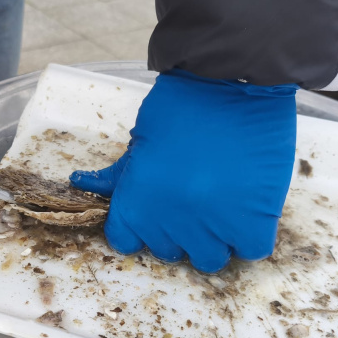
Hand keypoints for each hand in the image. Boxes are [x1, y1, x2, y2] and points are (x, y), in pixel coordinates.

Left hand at [70, 69, 296, 272]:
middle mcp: (170, 223)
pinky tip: (243, 209)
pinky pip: (249, 250)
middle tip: (190, 198)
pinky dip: (246, 235)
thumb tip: (83, 183)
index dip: (139, 227)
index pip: (126, 241)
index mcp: (135, 204)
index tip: (153, 211)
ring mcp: (213, 225)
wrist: (230, 79)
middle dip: (177, 230)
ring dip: (212, 238)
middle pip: (169, 251)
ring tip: (219, 205)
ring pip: (209, 259)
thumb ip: (119, 175)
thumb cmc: (180, 104)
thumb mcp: (138, 140)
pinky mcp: (254, 219)